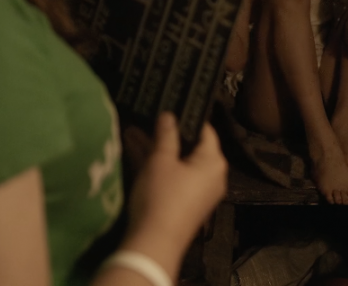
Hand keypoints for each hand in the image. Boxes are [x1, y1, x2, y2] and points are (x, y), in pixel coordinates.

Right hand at [122, 113, 227, 277]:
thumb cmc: (162, 196)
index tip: (171, 104)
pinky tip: (135, 149)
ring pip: (177, 161)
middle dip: (165, 133)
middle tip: (148, 116)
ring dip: (156, 147)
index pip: (206, 130)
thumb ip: (166, 135)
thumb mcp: (161, 160)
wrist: (155, 242)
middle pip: (189, 146)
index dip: (188, 117)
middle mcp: (212, 175)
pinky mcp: (184, 202)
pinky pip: (172, 175)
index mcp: (214, 161)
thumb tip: (169, 114)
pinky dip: (157, 164)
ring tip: (133, 128)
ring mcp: (199, 190)